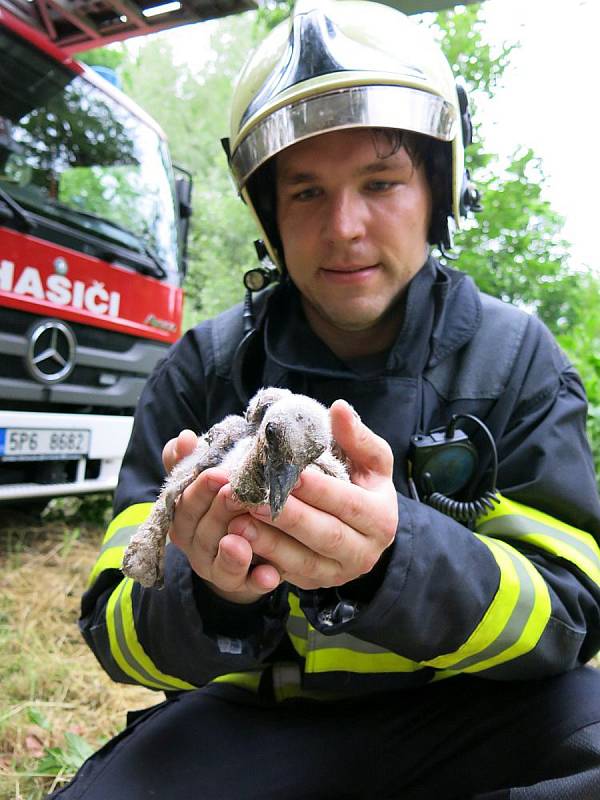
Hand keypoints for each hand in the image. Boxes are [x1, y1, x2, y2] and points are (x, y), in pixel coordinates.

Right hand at [162, 430, 281, 603]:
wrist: (243, 550)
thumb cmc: (225, 504)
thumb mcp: (208, 481)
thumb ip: (191, 461)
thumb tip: (184, 437)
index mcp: (186, 516)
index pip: (186, 503)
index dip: (200, 488)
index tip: (219, 473)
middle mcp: (197, 543)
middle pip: (203, 530)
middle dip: (220, 512)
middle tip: (236, 495)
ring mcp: (216, 567)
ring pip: (220, 562)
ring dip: (232, 554)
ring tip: (242, 543)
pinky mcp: (240, 584)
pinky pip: (246, 585)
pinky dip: (257, 581)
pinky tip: (271, 575)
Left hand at [227, 400, 397, 589]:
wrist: (364, 530)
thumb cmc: (363, 485)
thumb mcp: (370, 460)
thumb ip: (356, 436)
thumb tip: (339, 408)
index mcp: (381, 518)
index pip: (349, 504)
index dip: (321, 491)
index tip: (291, 475)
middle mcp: (364, 552)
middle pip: (325, 535)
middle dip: (288, 518)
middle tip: (254, 500)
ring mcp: (338, 573)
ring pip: (304, 562)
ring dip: (269, 543)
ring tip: (237, 523)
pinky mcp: (315, 584)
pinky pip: (288, 575)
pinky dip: (263, 559)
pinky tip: (238, 542)